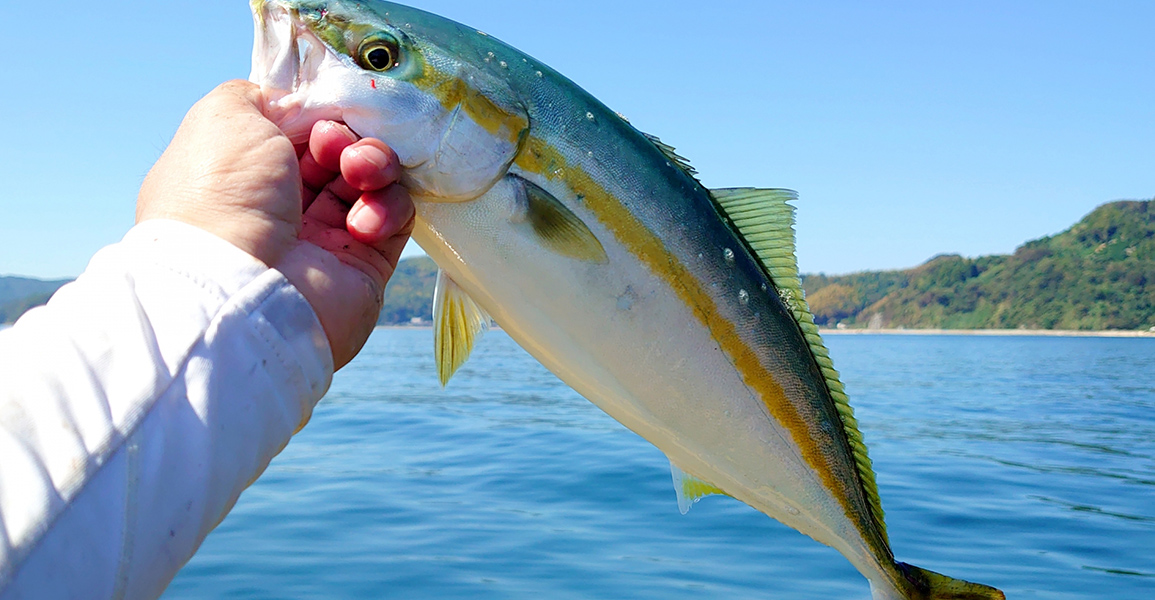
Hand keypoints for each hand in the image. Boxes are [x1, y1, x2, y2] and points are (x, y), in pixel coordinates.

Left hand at [137, 80, 414, 368]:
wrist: (238, 285)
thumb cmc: (223, 192)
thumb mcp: (226, 115)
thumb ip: (263, 95)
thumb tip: (298, 105)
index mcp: (242, 172)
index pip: (296, 130)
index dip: (315, 114)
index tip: (317, 114)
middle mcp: (281, 206)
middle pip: (338, 152)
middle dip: (346, 138)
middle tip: (335, 145)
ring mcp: (324, 238)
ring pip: (372, 180)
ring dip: (373, 164)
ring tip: (360, 173)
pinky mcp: (364, 265)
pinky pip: (395, 219)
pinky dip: (387, 207)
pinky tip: (361, 223)